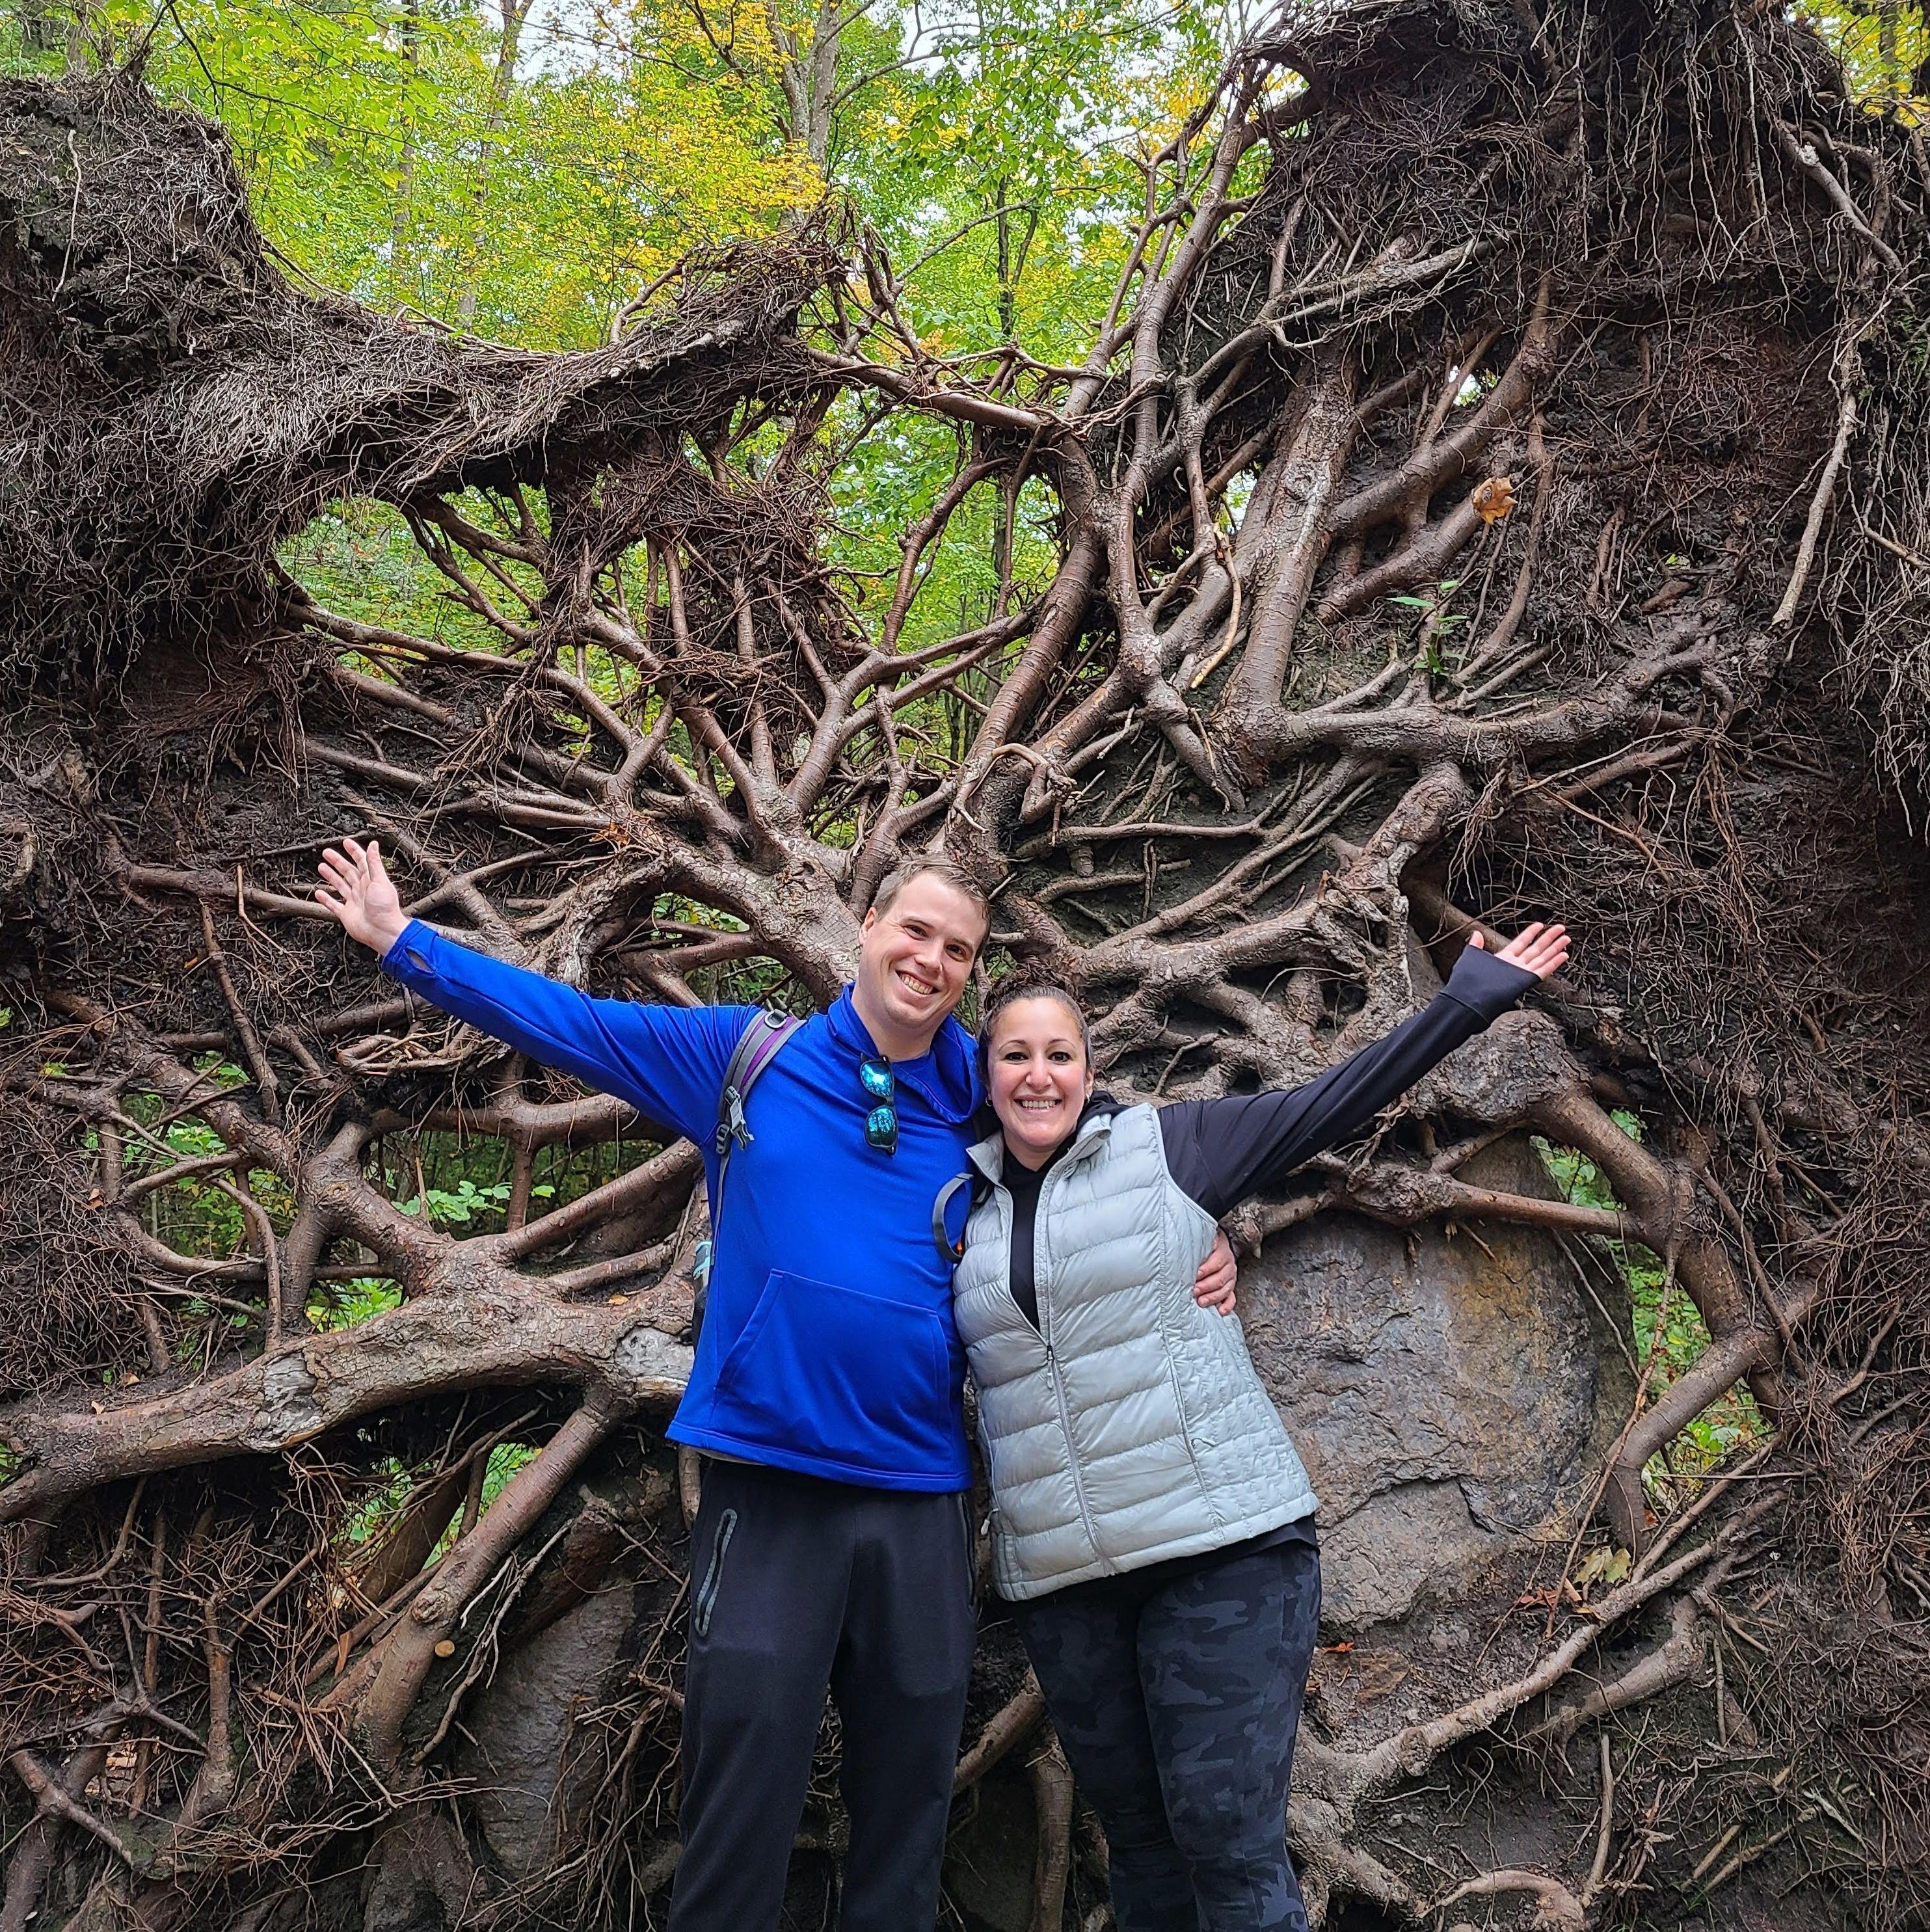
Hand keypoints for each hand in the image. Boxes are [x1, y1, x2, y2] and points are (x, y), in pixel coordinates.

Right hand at [316, 837, 408, 955]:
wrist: (383, 931)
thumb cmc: (385, 908)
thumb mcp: (380, 881)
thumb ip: (375, 863)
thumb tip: (375, 844)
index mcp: (371, 881)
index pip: (361, 862)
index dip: (354, 851)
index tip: (346, 842)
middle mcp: (362, 890)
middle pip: (347, 872)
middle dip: (337, 861)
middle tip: (327, 853)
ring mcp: (354, 902)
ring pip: (340, 885)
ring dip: (331, 876)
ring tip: (321, 867)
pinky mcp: (347, 914)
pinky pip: (334, 905)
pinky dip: (326, 899)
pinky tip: (319, 893)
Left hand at [1192, 1228, 1237, 1315]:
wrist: (1219, 1246)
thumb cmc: (1208, 1245)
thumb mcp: (1205, 1239)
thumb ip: (1199, 1242)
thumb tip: (1186, 1244)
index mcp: (1223, 1252)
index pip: (1217, 1262)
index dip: (1206, 1269)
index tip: (1196, 1275)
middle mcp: (1229, 1266)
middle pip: (1220, 1278)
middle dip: (1206, 1286)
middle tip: (1194, 1291)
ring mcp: (1231, 1278)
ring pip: (1225, 1290)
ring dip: (1213, 1297)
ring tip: (1201, 1302)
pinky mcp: (1231, 1288)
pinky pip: (1232, 1298)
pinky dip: (1227, 1305)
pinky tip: (1221, 1311)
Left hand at [1472, 920, 1568, 980]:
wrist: (1471, 997)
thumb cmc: (1468, 980)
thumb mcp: (1471, 957)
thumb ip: (1476, 945)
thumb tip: (1476, 933)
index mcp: (1504, 957)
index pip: (1521, 942)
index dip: (1530, 933)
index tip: (1539, 924)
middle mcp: (1515, 965)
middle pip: (1536, 948)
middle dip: (1549, 938)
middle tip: (1560, 928)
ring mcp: (1522, 972)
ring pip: (1543, 957)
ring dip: (1555, 948)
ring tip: (1566, 939)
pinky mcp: (1527, 980)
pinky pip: (1543, 970)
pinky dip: (1554, 963)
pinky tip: (1563, 956)